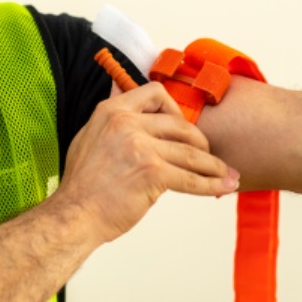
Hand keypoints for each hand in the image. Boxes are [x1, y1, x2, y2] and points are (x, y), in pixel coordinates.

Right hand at [58, 82, 238, 242]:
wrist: (75, 214)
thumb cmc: (83, 182)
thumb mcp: (89, 134)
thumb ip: (112, 114)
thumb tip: (119, 87)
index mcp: (112, 110)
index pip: (155, 93)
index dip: (174, 108)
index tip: (180, 125)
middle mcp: (127, 123)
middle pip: (180, 124)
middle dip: (200, 142)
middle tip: (206, 156)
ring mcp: (140, 147)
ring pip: (191, 152)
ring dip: (213, 165)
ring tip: (226, 174)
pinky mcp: (152, 173)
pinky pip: (191, 178)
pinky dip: (212, 184)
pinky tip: (223, 187)